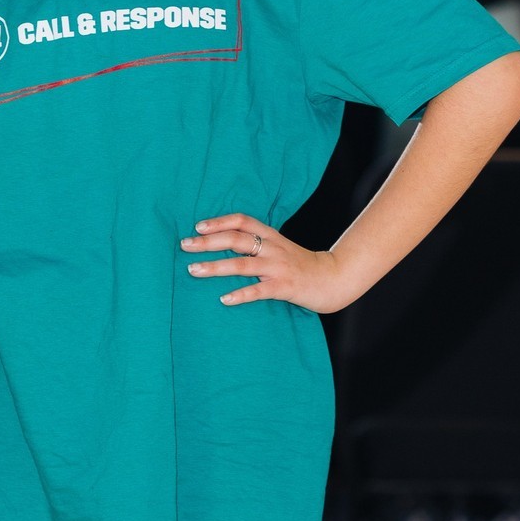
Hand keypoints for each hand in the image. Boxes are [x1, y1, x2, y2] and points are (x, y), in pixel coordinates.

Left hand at [180, 213, 360, 313]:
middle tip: (185, 245)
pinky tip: (224, 299)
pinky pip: (259, 291)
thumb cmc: (301, 264)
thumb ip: (258, 243)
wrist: (334, 278)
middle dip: (208, 242)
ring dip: (215, 267)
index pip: (242, 221)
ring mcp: (279, 267)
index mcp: (271, 236)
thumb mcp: (279, 247)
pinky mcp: (285, 287)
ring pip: (242, 264)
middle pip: (236, 239)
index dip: (219, 221)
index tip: (198, 226)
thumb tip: (226, 242)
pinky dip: (240, 294)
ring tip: (193, 270)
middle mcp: (272, 248)